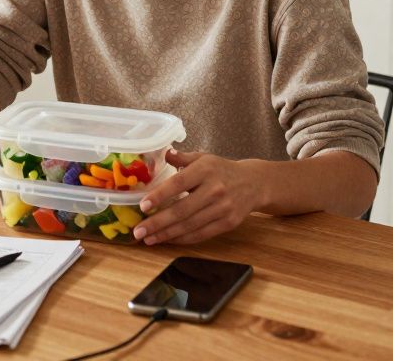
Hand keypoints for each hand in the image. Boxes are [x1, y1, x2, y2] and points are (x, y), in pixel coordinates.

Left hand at [132, 150, 262, 245]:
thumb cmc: (222, 170)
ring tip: (147, 238)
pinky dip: (182, 239)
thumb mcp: (203, 158)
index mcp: (205, 170)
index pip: (178, 184)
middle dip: (158, 223)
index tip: (143, 206)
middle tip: (138, 231)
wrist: (254, 183)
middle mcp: (215, 189)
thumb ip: (182, 158)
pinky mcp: (228, 223)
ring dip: (166, 234)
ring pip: (189, 225)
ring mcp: (222, 208)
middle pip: (182, 210)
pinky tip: (166, 240)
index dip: (160, 196)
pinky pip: (201, 234)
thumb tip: (164, 153)